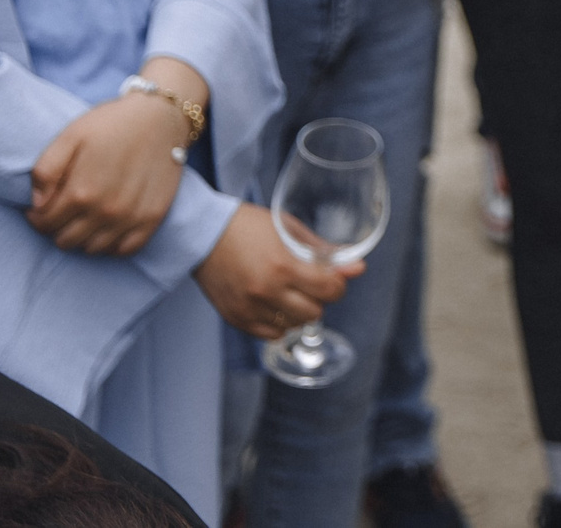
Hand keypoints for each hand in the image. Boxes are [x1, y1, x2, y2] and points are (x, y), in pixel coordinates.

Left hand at [27, 89, 192, 254]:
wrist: (160, 116)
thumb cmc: (111, 124)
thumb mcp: (69, 136)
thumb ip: (45, 171)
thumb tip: (36, 204)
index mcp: (82, 192)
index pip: (45, 223)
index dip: (36, 217)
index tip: (39, 208)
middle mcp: (106, 211)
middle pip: (66, 240)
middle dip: (57, 228)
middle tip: (62, 212)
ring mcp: (131, 217)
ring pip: (93, 248)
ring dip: (83, 237)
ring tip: (83, 218)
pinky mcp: (153, 217)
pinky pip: (125, 249)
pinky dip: (112, 245)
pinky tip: (108, 227)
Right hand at [192, 203, 359, 339]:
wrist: (202, 234)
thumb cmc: (247, 225)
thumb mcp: (290, 229)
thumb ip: (324, 251)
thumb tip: (358, 267)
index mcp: (284, 267)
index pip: (330, 290)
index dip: (338, 284)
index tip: (333, 277)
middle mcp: (266, 292)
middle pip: (314, 313)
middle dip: (319, 299)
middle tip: (310, 284)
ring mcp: (249, 308)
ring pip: (293, 327)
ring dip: (299, 312)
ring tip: (290, 293)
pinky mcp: (235, 318)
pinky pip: (270, 334)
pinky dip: (278, 323)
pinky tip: (275, 305)